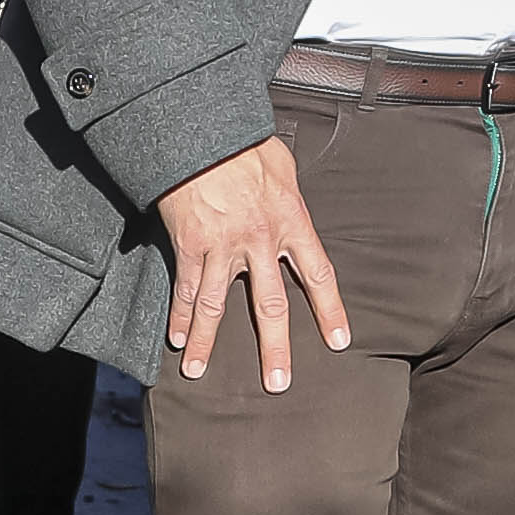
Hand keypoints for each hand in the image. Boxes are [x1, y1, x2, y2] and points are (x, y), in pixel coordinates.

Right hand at [157, 134, 347, 392]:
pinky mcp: (190, 244)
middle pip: (270, 306)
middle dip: (274, 349)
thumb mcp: (283, 164)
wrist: (203, 131)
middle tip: (278, 383)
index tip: (337, 342)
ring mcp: (223, 246)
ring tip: (199, 373)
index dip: (329, 310)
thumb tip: (289, 198)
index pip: (319, 275)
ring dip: (208, 344)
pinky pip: (186, 288)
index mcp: (293, 223)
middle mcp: (261, 242)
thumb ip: (289, 192)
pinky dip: (180, 316)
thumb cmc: (245, 141)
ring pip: (217, 307)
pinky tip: (177, 340)